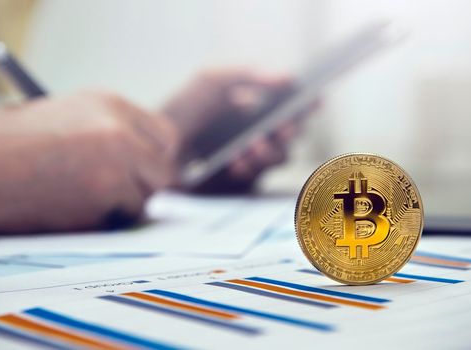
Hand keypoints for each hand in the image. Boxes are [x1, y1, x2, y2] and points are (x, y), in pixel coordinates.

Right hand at [0, 91, 178, 233]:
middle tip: (121, 196)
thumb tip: (151, 165)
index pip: (165, 137)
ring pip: (147, 197)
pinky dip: (105, 221)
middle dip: (147, 187)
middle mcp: (120, 128)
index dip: (155, 159)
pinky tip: (70, 207)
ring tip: (82, 197)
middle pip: (165, 171)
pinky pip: (124, 217)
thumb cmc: (9, 145)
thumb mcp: (70, 118)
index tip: (144, 173)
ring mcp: (115, 159)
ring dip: (125, 206)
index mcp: (111, 104)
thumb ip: (115, 134)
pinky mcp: (104, 193)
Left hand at [162, 69, 314, 192]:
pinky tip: (238, 159)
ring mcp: (251, 158)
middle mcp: (258, 133)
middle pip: (291, 133)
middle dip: (291, 129)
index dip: (306, 104)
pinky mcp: (240, 180)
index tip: (315, 99)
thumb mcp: (212, 81)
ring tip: (253, 144)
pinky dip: (250, 166)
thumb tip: (288, 76)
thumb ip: (248, 74)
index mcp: (256, 108)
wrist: (155, 144)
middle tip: (284, 125)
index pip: (290, 106)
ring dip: (270, 149)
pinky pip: (258, 175)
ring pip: (280, 156)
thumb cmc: (184, 109)